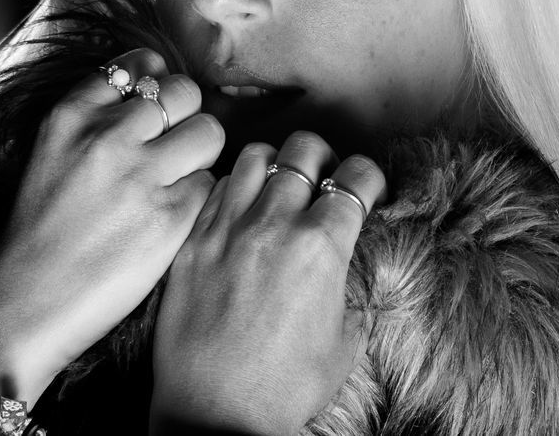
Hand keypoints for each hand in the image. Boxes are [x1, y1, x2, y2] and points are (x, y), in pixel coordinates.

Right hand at [0, 48, 221, 405]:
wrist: (27, 300)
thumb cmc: (40, 230)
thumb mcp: (53, 152)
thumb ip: (95, 120)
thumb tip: (152, 94)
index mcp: (72, 115)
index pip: (140, 66)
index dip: (156, 85)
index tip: (153, 108)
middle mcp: (107, 135)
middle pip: (184, 92)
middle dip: (186, 116)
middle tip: (172, 148)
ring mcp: (142, 175)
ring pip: (209, 132)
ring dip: (200, 154)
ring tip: (177, 181)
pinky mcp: (171, 217)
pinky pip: (210, 185)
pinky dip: (198, 199)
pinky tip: (172, 218)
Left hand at [150, 131, 386, 435]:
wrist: (213, 408)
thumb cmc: (283, 386)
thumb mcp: (345, 340)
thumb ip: (352, 286)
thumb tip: (349, 258)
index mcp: (321, 246)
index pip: (356, 177)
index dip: (368, 176)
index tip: (365, 189)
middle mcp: (272, 225)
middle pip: (302, 150)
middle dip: (321, 157)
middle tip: (321, 180)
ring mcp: (225, 228)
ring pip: (253, 156)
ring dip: (274, 165)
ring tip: (277, 188)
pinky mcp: (191, 240)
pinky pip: (214, 187)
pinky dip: (233, 187)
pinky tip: (239, 210)